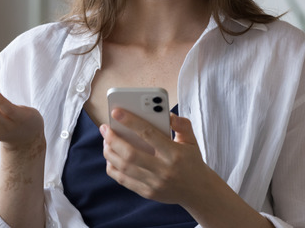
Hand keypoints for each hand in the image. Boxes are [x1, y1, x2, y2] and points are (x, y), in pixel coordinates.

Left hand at [99, 108, 213, 206]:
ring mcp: (154, 183)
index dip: (130, 121)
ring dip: (110, 152)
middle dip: (113, 139)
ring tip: (106, 141)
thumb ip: (182, 124)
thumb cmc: (192, 161)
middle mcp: (163, 170)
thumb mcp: (192, 140)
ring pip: (124, 168)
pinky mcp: (148, 193)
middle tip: (105, 128)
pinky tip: (111, 157)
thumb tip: (166, 114)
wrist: (199, 191)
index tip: (116, 111)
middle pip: (130, 154)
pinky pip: (123, 180)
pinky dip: (113, 168)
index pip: (148, 134)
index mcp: (174, 153)